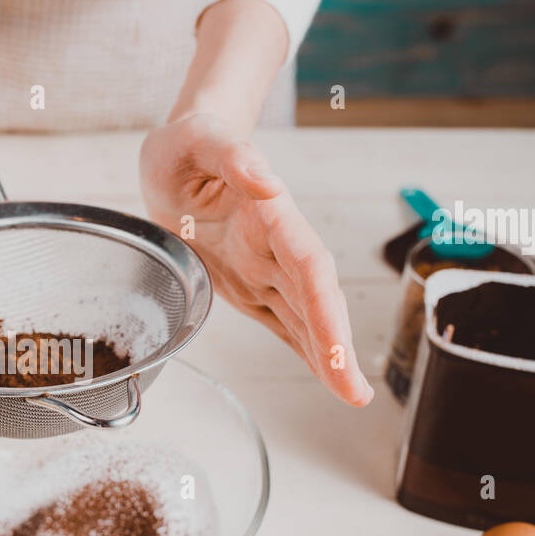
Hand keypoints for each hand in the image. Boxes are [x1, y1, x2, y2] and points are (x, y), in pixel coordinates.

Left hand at [139, 113, 372, 405]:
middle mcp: (275, 246)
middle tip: (357, 393)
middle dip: (336, 347)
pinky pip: (279, 321)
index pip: (308, 265)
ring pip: (303, 318)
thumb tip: (268, 180)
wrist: (177, 155)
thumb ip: (233, 154)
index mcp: (270, 213)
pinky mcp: (247, 284)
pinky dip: (303, 349)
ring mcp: (263, 268)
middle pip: (315, 300)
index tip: (341, 346)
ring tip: (353, 396)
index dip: (326, 309)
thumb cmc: (188, 144)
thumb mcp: (198, 139)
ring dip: (327, 357)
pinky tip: (326, 375)